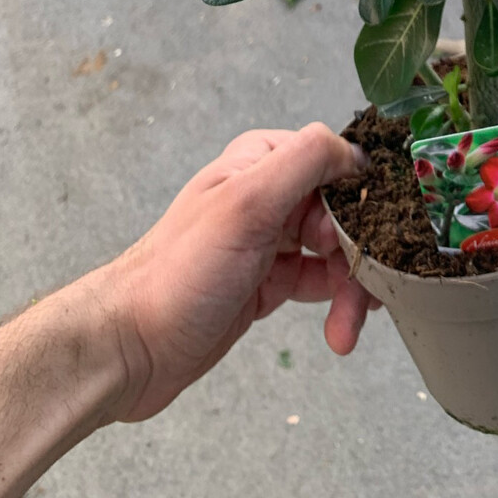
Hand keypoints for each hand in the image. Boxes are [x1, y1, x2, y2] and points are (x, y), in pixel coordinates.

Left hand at [103, 123, 375, 421]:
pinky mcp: (267, 283)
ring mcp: (269, 240)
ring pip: (337, 253)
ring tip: (348, 327)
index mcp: (263, 161)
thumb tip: (356, 149)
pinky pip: (320, 284)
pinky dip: (337, 307)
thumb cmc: (179, 273)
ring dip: (352, 289)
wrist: (131, 348)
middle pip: (344, 211)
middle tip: (365, 289)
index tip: (357, 237)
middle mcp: (269, 195)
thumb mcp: (247, 203)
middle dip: (361, 253)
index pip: (336, 161)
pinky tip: (339, 332)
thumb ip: (304, 162)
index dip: (358, 199)